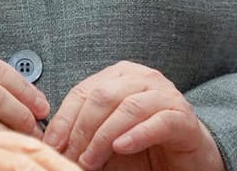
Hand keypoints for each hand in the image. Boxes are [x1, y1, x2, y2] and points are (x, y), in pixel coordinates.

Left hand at [44, 61, 221, 170]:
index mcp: (120, 75)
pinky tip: (121, 147)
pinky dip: (136, 135)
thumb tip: (52, 142)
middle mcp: (144, 78)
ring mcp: (166, 95)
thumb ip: (84, 133)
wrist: (185, 157)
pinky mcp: (183, 118)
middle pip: (103, 96)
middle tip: (72, 157)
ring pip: (128, 107)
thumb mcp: (106, 137)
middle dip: (82, 129)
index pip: (83, 91)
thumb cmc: (142, 146)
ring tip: (91, 160)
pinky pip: (158, 122)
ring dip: (104, 137)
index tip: (52, 145)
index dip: (64, 119)